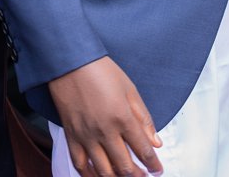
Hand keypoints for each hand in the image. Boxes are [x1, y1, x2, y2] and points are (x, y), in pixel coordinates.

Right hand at [48, 56, 162, 175]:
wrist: (71, 63)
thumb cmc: (100, 71)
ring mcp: (86, 137)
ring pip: (104, 171)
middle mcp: (105, 131)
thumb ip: (144, 118)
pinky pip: (80, 165)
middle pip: (124, 166)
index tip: (157, 169)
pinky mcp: (72, 137)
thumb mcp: (130, 89)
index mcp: (122, 117)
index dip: (153, 164)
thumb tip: (155, 140)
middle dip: (137, 175)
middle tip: (143, 176)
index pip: (143, 150)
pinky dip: (90, 176)